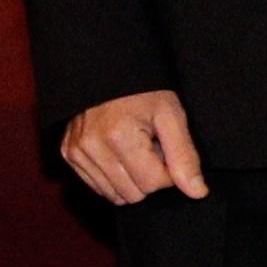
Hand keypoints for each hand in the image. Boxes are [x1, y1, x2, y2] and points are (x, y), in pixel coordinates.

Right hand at [60, 88, 209, 205]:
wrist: (110, 71)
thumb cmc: (145, 91)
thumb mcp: (172, 115)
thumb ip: (184, 156)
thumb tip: (197, 192)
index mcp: (119, 136)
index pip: (153, 183)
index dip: (168, 171)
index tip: (167, 149)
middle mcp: (91, 147)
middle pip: (133, 194)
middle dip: (149, 176)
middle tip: (151, 147)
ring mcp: (76, 152)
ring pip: (114, 195)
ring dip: (131, 178)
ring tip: (135, 148)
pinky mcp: (68, 154)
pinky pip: (97, 187)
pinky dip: (113, 177)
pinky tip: (119, 153)